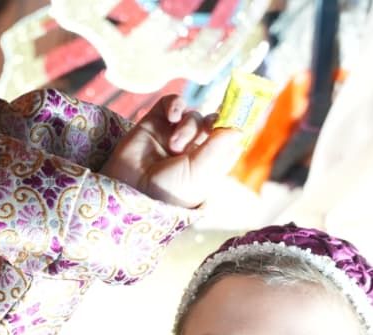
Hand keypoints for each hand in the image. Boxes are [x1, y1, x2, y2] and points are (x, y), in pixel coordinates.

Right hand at [102, 94, 245, 209]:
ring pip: (193, 115)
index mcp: (208, 164)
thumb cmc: (167, 192)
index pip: (228, 138)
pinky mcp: (155, 123)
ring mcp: (174, 134)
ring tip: (174, 146)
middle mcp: (193, 148)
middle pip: (212, 123)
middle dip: (211, 125)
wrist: (130, 191)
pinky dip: (175, 105)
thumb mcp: (199, 173)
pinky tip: (172, 116)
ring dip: (188, 126)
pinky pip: (173, 103)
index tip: (242, 112)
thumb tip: (239, 128)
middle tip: (208, 131)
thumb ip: (218, 149)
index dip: (235, 125)